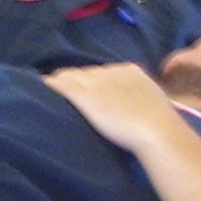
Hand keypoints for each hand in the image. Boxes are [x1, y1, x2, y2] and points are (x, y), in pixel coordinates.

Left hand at [43, 63, 190, 155]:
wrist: (157, 130)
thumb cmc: (159, 123)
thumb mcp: (151, 98)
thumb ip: (138, 94)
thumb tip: (133, 101)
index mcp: (129, 70)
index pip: (102, 71)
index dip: (91, 79)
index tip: (85, 87)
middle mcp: (111, 71)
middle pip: (85, 72)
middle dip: (75, 80)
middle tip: (63, 89)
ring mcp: (96, 83)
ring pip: (70, 76)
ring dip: (60, 81)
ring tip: (48, 87)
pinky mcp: (85, 96)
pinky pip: (62, 86)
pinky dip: (50, 85)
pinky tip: (41, 87)